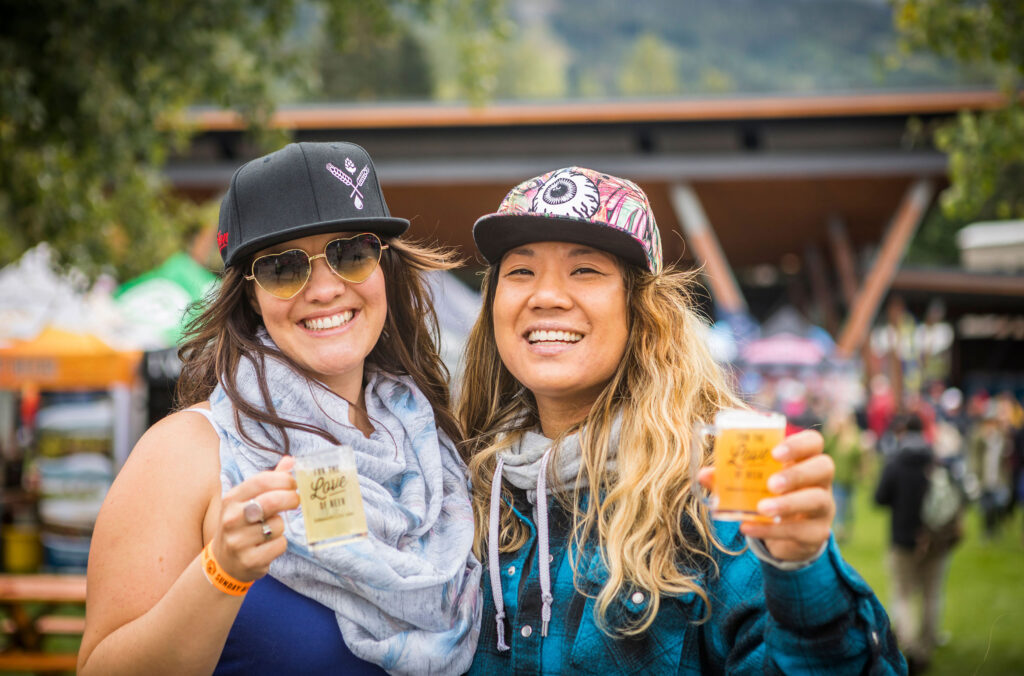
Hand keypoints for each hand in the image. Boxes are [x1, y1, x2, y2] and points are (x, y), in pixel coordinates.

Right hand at [212, 456, 298, 581]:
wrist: (224, 562)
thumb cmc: (241, 524)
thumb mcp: (247, 501)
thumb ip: (269, 481)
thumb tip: (290, 460)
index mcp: (231, 499)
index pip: (261, 481)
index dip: (283, 480)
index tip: (293, 484)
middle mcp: (231, 519)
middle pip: (271, 501)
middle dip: (291, 499)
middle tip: (296, 501)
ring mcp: (238, 541)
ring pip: (277, 525)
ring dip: (281, 526)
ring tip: (269, 530)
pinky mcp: (249, 560)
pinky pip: (279, 545)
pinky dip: (280, 544)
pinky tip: (268, 545)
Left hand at [698, 430, 834, 561]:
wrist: (784, 535)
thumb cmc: (768, 496)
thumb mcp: (752, 484)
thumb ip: (730, 477)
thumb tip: (704, 474)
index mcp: (804, 459)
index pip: (814, 442)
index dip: (798, 444)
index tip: (775, 453)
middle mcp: (820, 480)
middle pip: (824, 467)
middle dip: (797, 474)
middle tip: (771, 483)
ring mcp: (823, 507)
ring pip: (819, 500)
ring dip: (788, 504)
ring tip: (761, 508)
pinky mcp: (817, 534)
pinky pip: (802, 531)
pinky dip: (772, 531)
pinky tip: (749, 528)